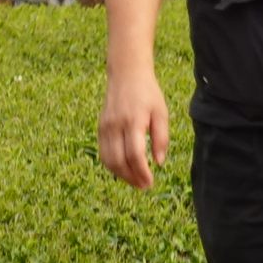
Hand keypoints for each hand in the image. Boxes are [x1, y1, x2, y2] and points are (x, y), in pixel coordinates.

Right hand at [99, 65, 171, 189]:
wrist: (126, 75)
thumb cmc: (148, 94)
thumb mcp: (161, 113)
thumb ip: (161, 138)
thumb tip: (159, 162)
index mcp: (133, 121)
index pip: (134, 154)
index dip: (142, 172)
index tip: (150, 183)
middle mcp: (116, 125)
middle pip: (118, 161)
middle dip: (131, 178)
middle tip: (144, 186)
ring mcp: (105, 127)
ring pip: (108, 160)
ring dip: (120, 175)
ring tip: (135, 182)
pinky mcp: (100, 128)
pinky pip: (103, 152)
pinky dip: (112, 165)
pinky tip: (124, 170)